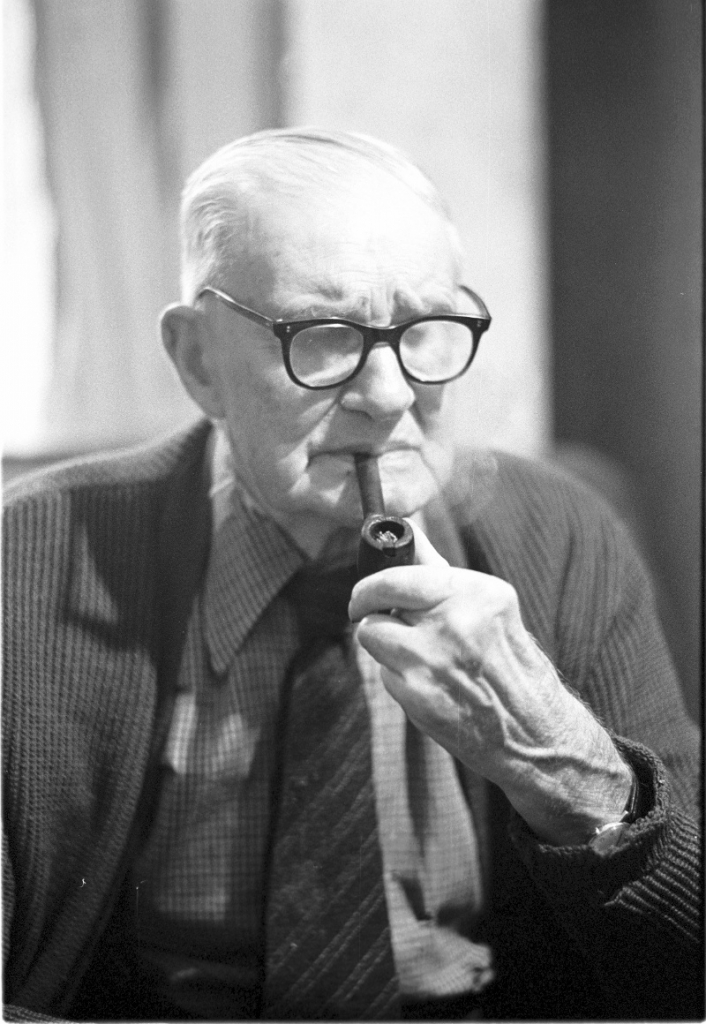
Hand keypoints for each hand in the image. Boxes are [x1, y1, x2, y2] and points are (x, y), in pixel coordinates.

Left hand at [349, 522, 632, 845]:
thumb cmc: (507, 661)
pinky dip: (400, 679)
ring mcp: (433, 661)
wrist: (533, 729)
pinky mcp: (419, 696)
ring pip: (373, 637)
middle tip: (373, 617)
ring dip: (386, 646)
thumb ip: (437, 568)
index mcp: (474, 592)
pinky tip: (430, 685)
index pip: (396, 576)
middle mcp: (454, 623)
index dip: (370, 584)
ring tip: (419, 656)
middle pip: (375, 603)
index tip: (364, 593)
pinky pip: (385, 675)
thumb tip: (405, 530)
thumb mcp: (486, 605)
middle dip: (371, 611)